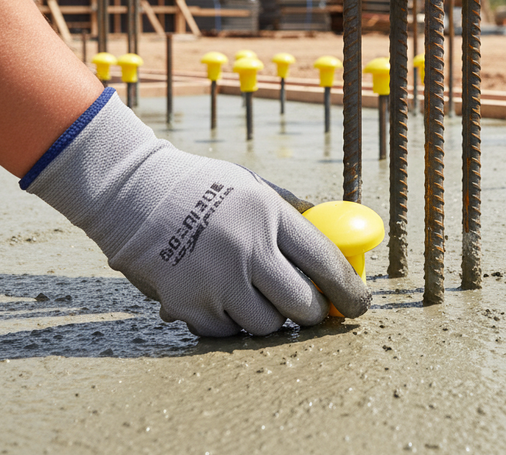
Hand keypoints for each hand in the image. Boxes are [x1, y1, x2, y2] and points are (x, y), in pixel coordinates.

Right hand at [23, 90, 369, 336]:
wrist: (133, 194)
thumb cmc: (201, 187)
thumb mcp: (253, 185)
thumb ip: (292, 210)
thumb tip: (331, 230)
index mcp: (269, 215)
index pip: (325, 263)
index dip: (349, 290)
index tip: (359, 304)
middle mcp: (247, 249)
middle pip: (302, 304)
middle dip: (314, 314)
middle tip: (312, 311)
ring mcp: (216, 280)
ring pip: (266, 325)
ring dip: (272, 319)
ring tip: (261, 298)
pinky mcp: (188, 304)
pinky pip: (227, 333)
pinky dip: (232, 324)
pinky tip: (225, 300)